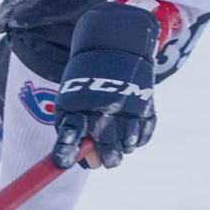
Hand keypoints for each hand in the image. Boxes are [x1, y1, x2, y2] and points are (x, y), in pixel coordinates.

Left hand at [49, 2, 159, 169]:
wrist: (113, 45)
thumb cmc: (85, 82)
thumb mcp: (70, 100)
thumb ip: (74, 132)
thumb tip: (89, 164)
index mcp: (78, 107)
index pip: (70, 136)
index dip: (66, 152)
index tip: (62, 164)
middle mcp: (103, 110)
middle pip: (107, 153)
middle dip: (104, 159)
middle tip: (102, 157)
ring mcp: (128, 110)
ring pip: (128, 148)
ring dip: (122, 146)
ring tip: (116, 131)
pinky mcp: (147, 108)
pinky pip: (143, 138)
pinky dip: (136, 138)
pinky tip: (128, 125)